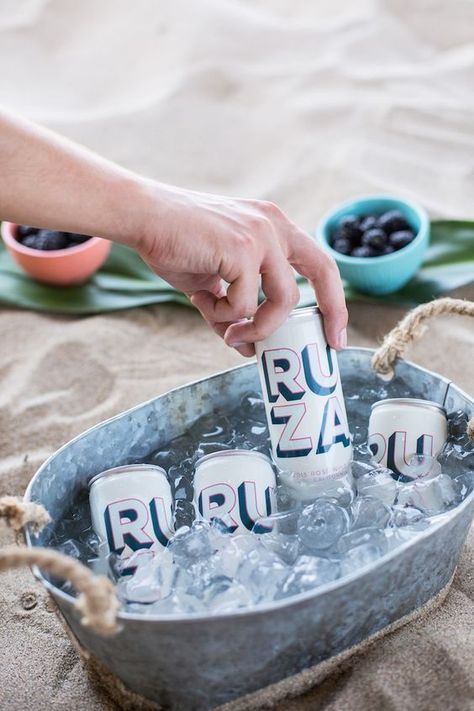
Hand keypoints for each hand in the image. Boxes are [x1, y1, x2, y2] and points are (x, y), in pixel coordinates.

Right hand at [135, 182, 347, 356]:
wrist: (143, 218)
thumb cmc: (177, 246)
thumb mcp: (214, 283)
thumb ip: (235, 310)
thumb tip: (249, 347)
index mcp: (273, 227)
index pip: (318, 262)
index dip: (331, 297)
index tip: (333, 331)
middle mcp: (274, 226)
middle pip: (323, 272)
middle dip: (331, 311)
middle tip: (327, 345)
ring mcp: (260, 235)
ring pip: (283, 301)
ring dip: (254, 326)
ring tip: (225, 327)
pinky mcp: (242, 249)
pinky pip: (245, 305)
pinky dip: (222, 314)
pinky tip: (200, 298)